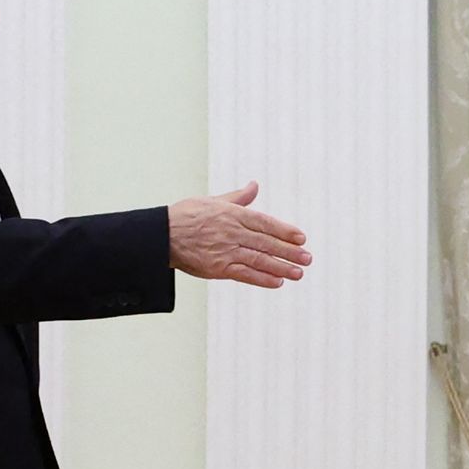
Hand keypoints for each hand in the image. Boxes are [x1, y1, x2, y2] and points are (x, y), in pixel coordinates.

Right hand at [168, 181, 310, 288]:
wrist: (161, 235)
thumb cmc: (186, 215)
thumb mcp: (213, 201)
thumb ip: (237, 197)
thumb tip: (254, 185)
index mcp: (232, 214)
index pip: (265, 222)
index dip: (285, 230)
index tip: (302, 237)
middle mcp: (232, 232)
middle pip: (266, 242)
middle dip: (289, 251)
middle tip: (308, 258)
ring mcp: (225, 251)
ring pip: (259, 259)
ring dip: (281, 267)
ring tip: (299, 273)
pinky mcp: (217, 268)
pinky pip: (244, 274)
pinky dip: (262, 278)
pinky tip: (278, 282)